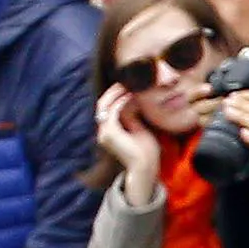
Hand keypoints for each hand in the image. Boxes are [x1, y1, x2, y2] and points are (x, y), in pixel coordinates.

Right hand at [93, 82, 160, 196]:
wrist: (144, 167)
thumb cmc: (146, 152)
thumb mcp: (139, 129)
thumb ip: (133, 117)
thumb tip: (135, 102)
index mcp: (109, 132)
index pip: (107, 108)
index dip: (115, 95)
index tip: (127, 85)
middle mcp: (103, 132)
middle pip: (102, 104)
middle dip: (113, 91)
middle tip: (126, 80)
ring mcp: (104, 132)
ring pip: (105, 105)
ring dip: (117, 94)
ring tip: (129, 85)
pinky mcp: (110, 133)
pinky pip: (113, 111)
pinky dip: (121, 102)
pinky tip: (132, 96)